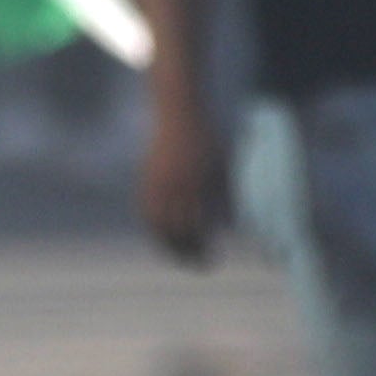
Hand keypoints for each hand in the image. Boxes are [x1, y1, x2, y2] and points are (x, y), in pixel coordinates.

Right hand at [139, 96, 227, 267]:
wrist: (178, 110)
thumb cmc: (208, 137)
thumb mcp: (223, 164)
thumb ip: (226, 194)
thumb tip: (230, 226)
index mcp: (194, 182)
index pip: (195, 226)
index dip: (202, 247)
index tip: (212, 258)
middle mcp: (172, 185)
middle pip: (174, 230)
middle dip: (186, 252)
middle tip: (198, 265)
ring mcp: (155, 181)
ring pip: (156, 224)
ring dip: (167, 245)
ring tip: (180, 257)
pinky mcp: (145, 177)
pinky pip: (145, 210)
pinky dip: (153, 227)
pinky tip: (163, 237)